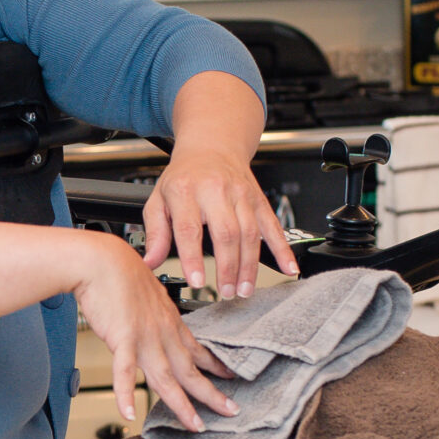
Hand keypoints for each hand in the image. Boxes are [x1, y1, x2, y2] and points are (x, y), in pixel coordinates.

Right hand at [65, 233, 235, 430]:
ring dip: (182, 405)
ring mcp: (143, 338)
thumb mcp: (147, 290)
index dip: (214, 366)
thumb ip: (151, 309)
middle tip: (230, 412)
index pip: (197, 349)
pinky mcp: (121, 339)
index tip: (230, 377)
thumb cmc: (117, 270)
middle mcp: (161, 333)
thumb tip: (150, 313)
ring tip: (194, 425)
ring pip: (167, 378)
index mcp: (168, 321)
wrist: (100, 259)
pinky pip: (124, 372)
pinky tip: (129, 412)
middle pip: (190, 370)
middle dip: (212, 394)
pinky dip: (126, 393)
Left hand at [143, 143, 296, 299]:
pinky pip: (273, 226)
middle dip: (228, 267)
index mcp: (186, 191)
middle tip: (226, 292)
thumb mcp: (158, 200)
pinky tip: (289, 268)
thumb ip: (156, 234)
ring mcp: (241, 195)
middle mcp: (216, 191)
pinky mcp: (259, 199)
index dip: (193, 258)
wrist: (212, 146)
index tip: (197, 281)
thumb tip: (149, 263)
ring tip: (244, 289)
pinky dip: (282, 249)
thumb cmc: (184, 177)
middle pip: (226, 233)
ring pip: (250, 233)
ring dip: (249, 265)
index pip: (189, 229)